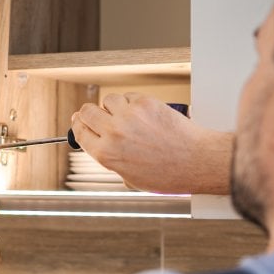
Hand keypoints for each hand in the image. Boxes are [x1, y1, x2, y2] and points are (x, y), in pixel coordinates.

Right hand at [71, 93, 232, 194]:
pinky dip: (132, 102)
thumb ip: (111, 160)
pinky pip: (129, 96)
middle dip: (89, 112)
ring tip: (124, 115)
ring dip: (113, 106)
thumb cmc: (167, 174)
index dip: (78, 125)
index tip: (80, 121)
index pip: (80, 131)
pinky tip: (141, 113)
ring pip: (108, 99)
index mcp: (106, 154)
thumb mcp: (131, 177)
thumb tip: (99, 145)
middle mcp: (114, 133)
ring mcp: (129, 116)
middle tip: (95, 113)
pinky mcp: (145, 103)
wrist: (195, 161)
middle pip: (87, 111)